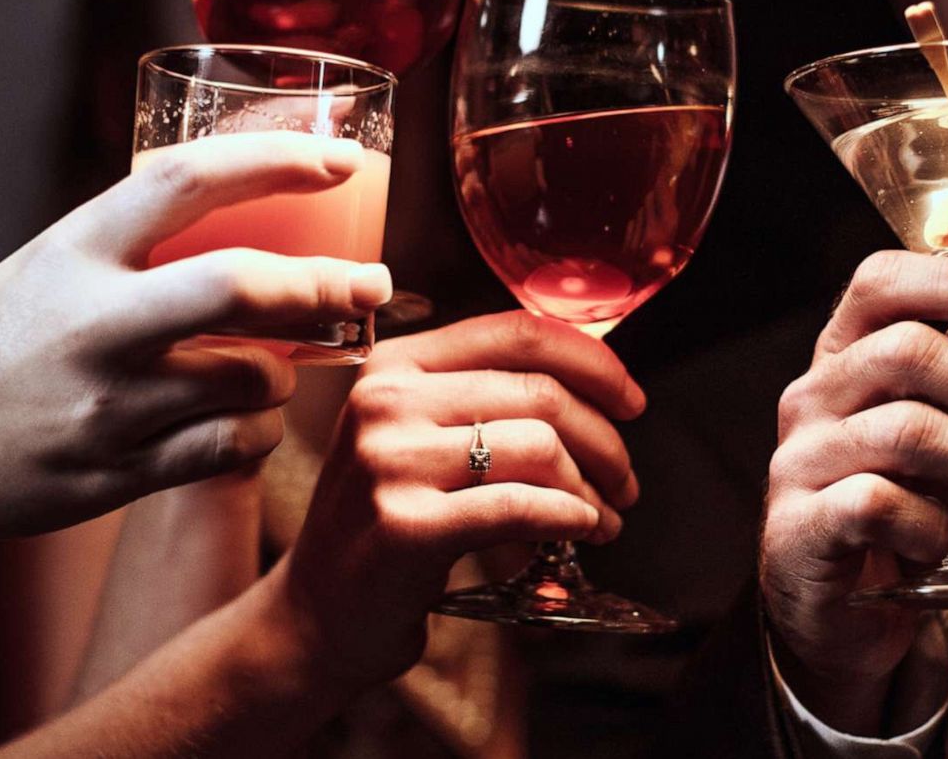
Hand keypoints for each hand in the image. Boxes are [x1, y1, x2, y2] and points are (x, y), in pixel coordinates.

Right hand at [0, 132, 392, 557]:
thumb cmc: (0, 344)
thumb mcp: (53, 267)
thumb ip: (144, 245)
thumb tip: (269, 203)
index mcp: (72, 251)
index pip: (188, 182)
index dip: (277, 159)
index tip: (341, 158)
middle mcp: (90, 325)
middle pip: (241, 288)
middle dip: (328, 284)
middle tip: (373, 282)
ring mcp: (105, 406)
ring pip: (255, 378)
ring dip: (291, 370)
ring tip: (279, 364)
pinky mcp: (116, 475)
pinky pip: (234, 447)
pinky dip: (262, 430)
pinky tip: (248, 418)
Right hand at [278, 310, 644, 685]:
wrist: (316, 615)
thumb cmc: (388, 523)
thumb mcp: (420, 438)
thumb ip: (486, 399)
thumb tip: (599, 382)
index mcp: (396, 365)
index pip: (517, 332)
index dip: (593, 362)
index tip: (631, 401)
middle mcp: (386, 401)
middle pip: (540, 393)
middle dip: (605, 441)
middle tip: (625, 482)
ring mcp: (390, 462)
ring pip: (539, 447)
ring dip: (591, 488)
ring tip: (603, 518)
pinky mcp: (405, 526)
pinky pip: (520, 507)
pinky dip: (569, 517)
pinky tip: (582, 531)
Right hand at [761, 251, 947, 734]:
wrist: (840, 608)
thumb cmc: (896, 505)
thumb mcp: (945, 427)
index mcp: (844, 356)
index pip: (883, 283)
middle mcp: (813, 397)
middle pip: (906, 352)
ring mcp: (800, 460)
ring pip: (906, 432)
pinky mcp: (801, 527)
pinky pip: (880, 505)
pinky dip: (932, 527)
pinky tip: (943, 545)